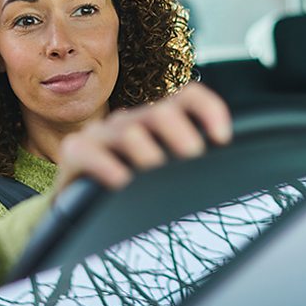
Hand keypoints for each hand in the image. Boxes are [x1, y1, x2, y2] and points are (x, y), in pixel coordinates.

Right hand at [54, 82, 231, 191]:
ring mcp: (100, 135)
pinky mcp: (74, 153)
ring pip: (128, 131)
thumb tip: (230, 170)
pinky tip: (121, 180)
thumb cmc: (128, 190)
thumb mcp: (162, 174)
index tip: (223, 138)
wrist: (77, 207)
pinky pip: (89, 152)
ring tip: (155, 168)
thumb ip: (188, 165)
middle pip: (160, 112)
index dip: (209, 110)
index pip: (187, 98)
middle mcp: (129, 121)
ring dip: (147, 151)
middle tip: (193, 155)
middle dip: (181, 132)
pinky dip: (106, 165)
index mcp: (154, 122)